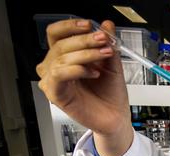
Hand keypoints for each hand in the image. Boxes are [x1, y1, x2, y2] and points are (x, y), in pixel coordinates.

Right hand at [36, 18, 132, 155]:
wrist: (115, 116)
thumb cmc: (110, 93)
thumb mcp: (112, 63)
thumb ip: (108, 44)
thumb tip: (107, 25)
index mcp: (66, 56)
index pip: (56, 34)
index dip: (70, 26)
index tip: (89, 25)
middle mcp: (56, 66)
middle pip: (60, 44)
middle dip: (85, 39)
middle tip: (104, 40)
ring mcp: (54, 80)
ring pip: (61, 57)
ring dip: (86, 53)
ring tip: (104, 55)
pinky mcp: (55, 94)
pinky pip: (59, 75)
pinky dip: (77, 69)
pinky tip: (93, 73)